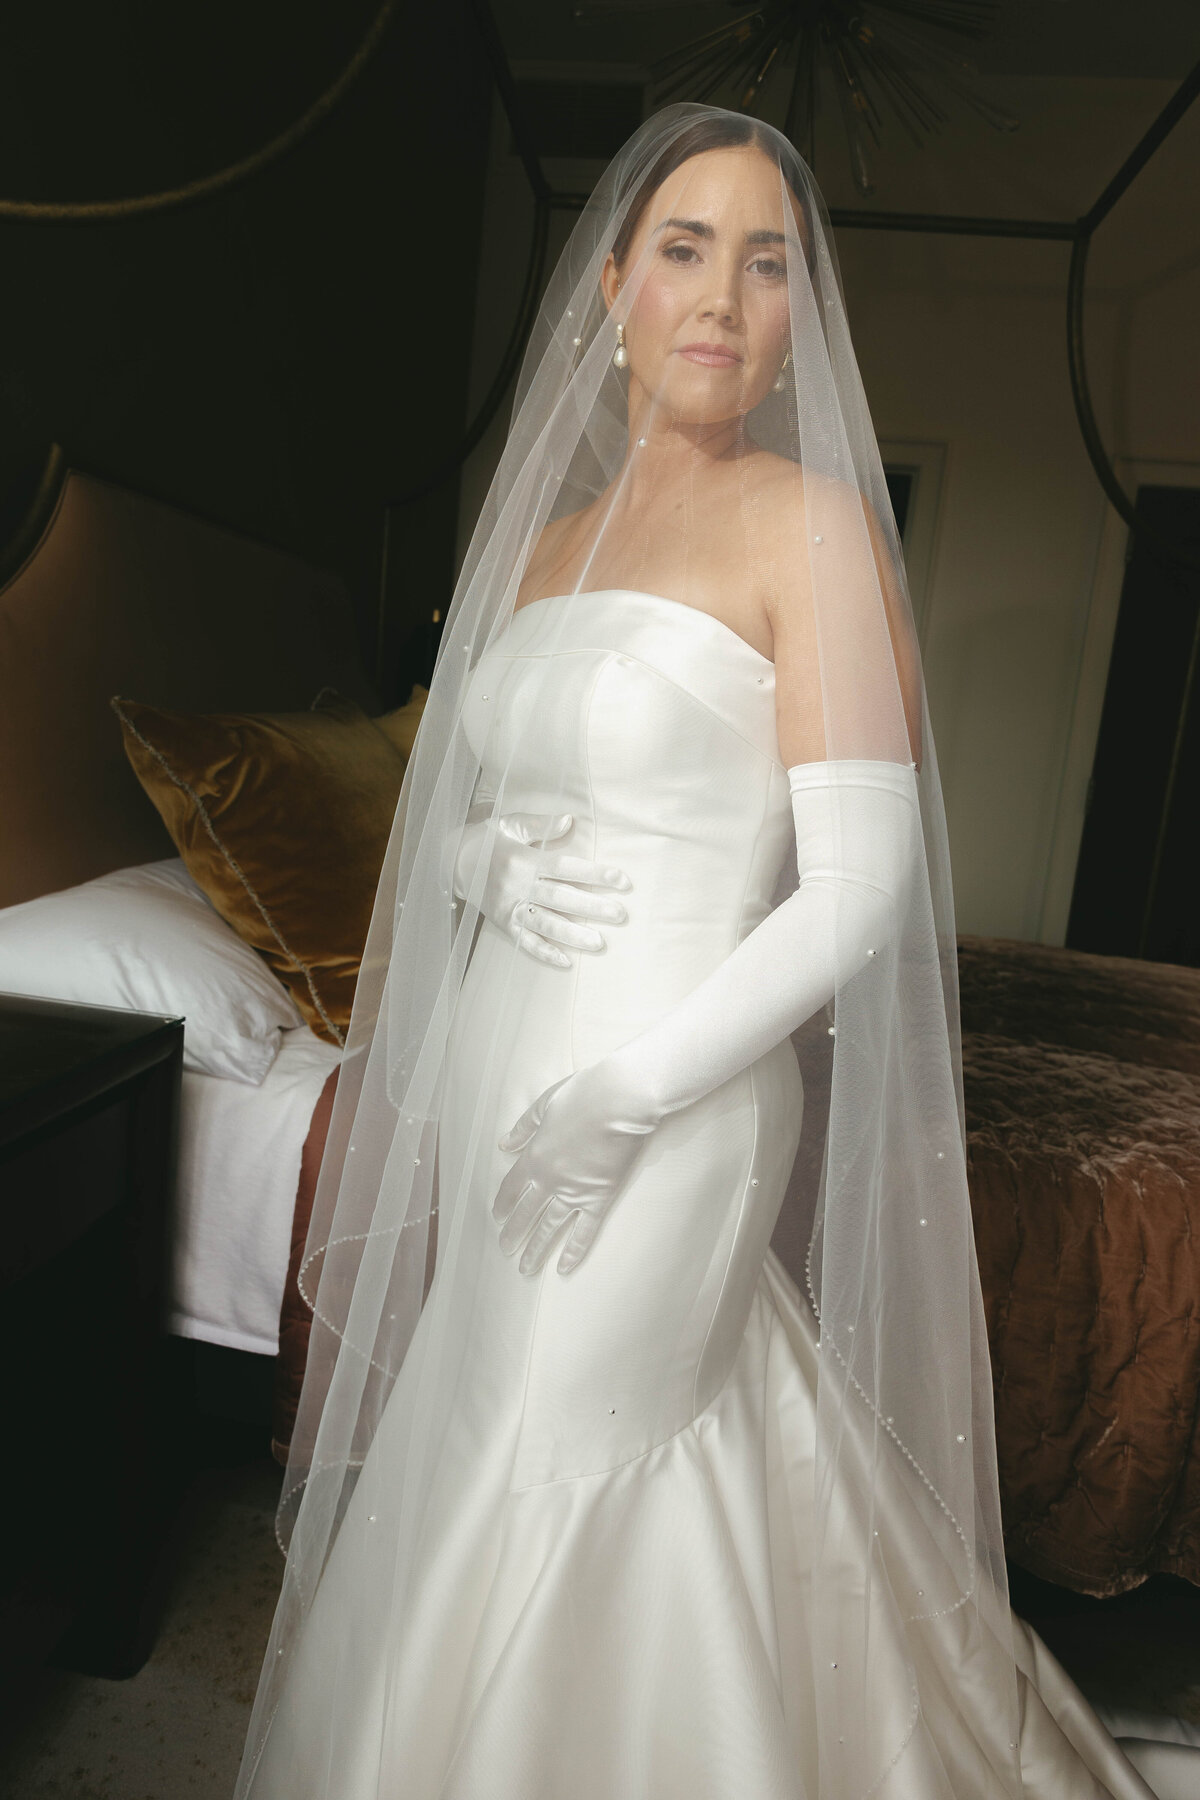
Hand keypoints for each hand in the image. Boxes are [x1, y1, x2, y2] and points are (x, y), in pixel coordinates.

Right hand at [455, 811, 630, 968]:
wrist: (450, 861)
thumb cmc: (487, 839)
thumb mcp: (510, 824)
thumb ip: (541, 824)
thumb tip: (570, 820)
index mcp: (524, 859)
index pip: (566, 867)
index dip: (595, 874)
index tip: (623, 881)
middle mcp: (518, 885)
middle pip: (560, 897)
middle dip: (592, 907)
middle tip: (621, 915)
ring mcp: (510, 907)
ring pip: (545, 923)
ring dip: (572, 934)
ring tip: (599, 943)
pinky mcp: (502, 923)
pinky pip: (524, 941)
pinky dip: (543, 952)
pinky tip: (565, 962)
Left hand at [493, 1060, 657, 1274]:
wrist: (620, 1101)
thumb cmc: (583, 1095)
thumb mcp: (545, 1104)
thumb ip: (523, 1127)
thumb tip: (504, 1144)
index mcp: (534, 1157)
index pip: (511, 1188)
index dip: (502, 1204)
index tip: (497, 1218)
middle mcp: (549, 1180)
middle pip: (525, 1213)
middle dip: (513, 1234)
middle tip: (504, 1250)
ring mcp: (574, 1192)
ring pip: (550, 1228)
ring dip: (535, 1250)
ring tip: (524, 1268)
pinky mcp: (599, 1198)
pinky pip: (584, 1231)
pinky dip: (574, 1251)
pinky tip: (564, 1268)